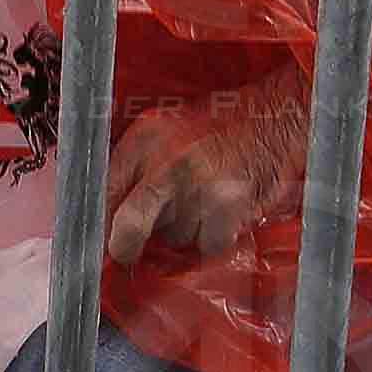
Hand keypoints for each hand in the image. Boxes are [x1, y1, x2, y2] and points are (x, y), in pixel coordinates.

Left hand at [104, 100, 310, 265]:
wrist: (271, 118)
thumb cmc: (217, 126)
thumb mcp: (163, 129)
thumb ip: (133, 166)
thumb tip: (106, 215)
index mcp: (144, 139)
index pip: (105, 191)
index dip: (99, 223)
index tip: (100, 239)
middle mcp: (166, 163)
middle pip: (129, 225)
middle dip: (125, 247)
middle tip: (127, 253)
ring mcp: (197, 187)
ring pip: (174, 237)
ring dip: (183, 230)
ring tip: (201, 202)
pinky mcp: (226, 207)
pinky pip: (207, 245)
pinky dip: (214, 237)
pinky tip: (222, 212)